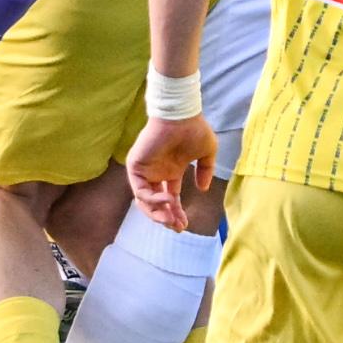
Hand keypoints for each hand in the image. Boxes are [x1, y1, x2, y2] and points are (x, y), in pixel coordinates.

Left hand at [125, 112, 218, 229]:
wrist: (181, 115)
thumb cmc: (194, 129)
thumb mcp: (207, 153)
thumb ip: (205, 171)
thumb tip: (203, 189)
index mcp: (170, 172)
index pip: (170, 199)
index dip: (176, 213)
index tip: (184, 225)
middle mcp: (156, 174)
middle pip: (156, 204)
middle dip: (166, 218)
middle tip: (176, 227)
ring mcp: (145, 171)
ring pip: (144, 202)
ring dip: (157, 213)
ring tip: (170, 219)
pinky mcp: (135, 166)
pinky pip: (140, 190)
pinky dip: (152, 199)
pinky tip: (168, 199)